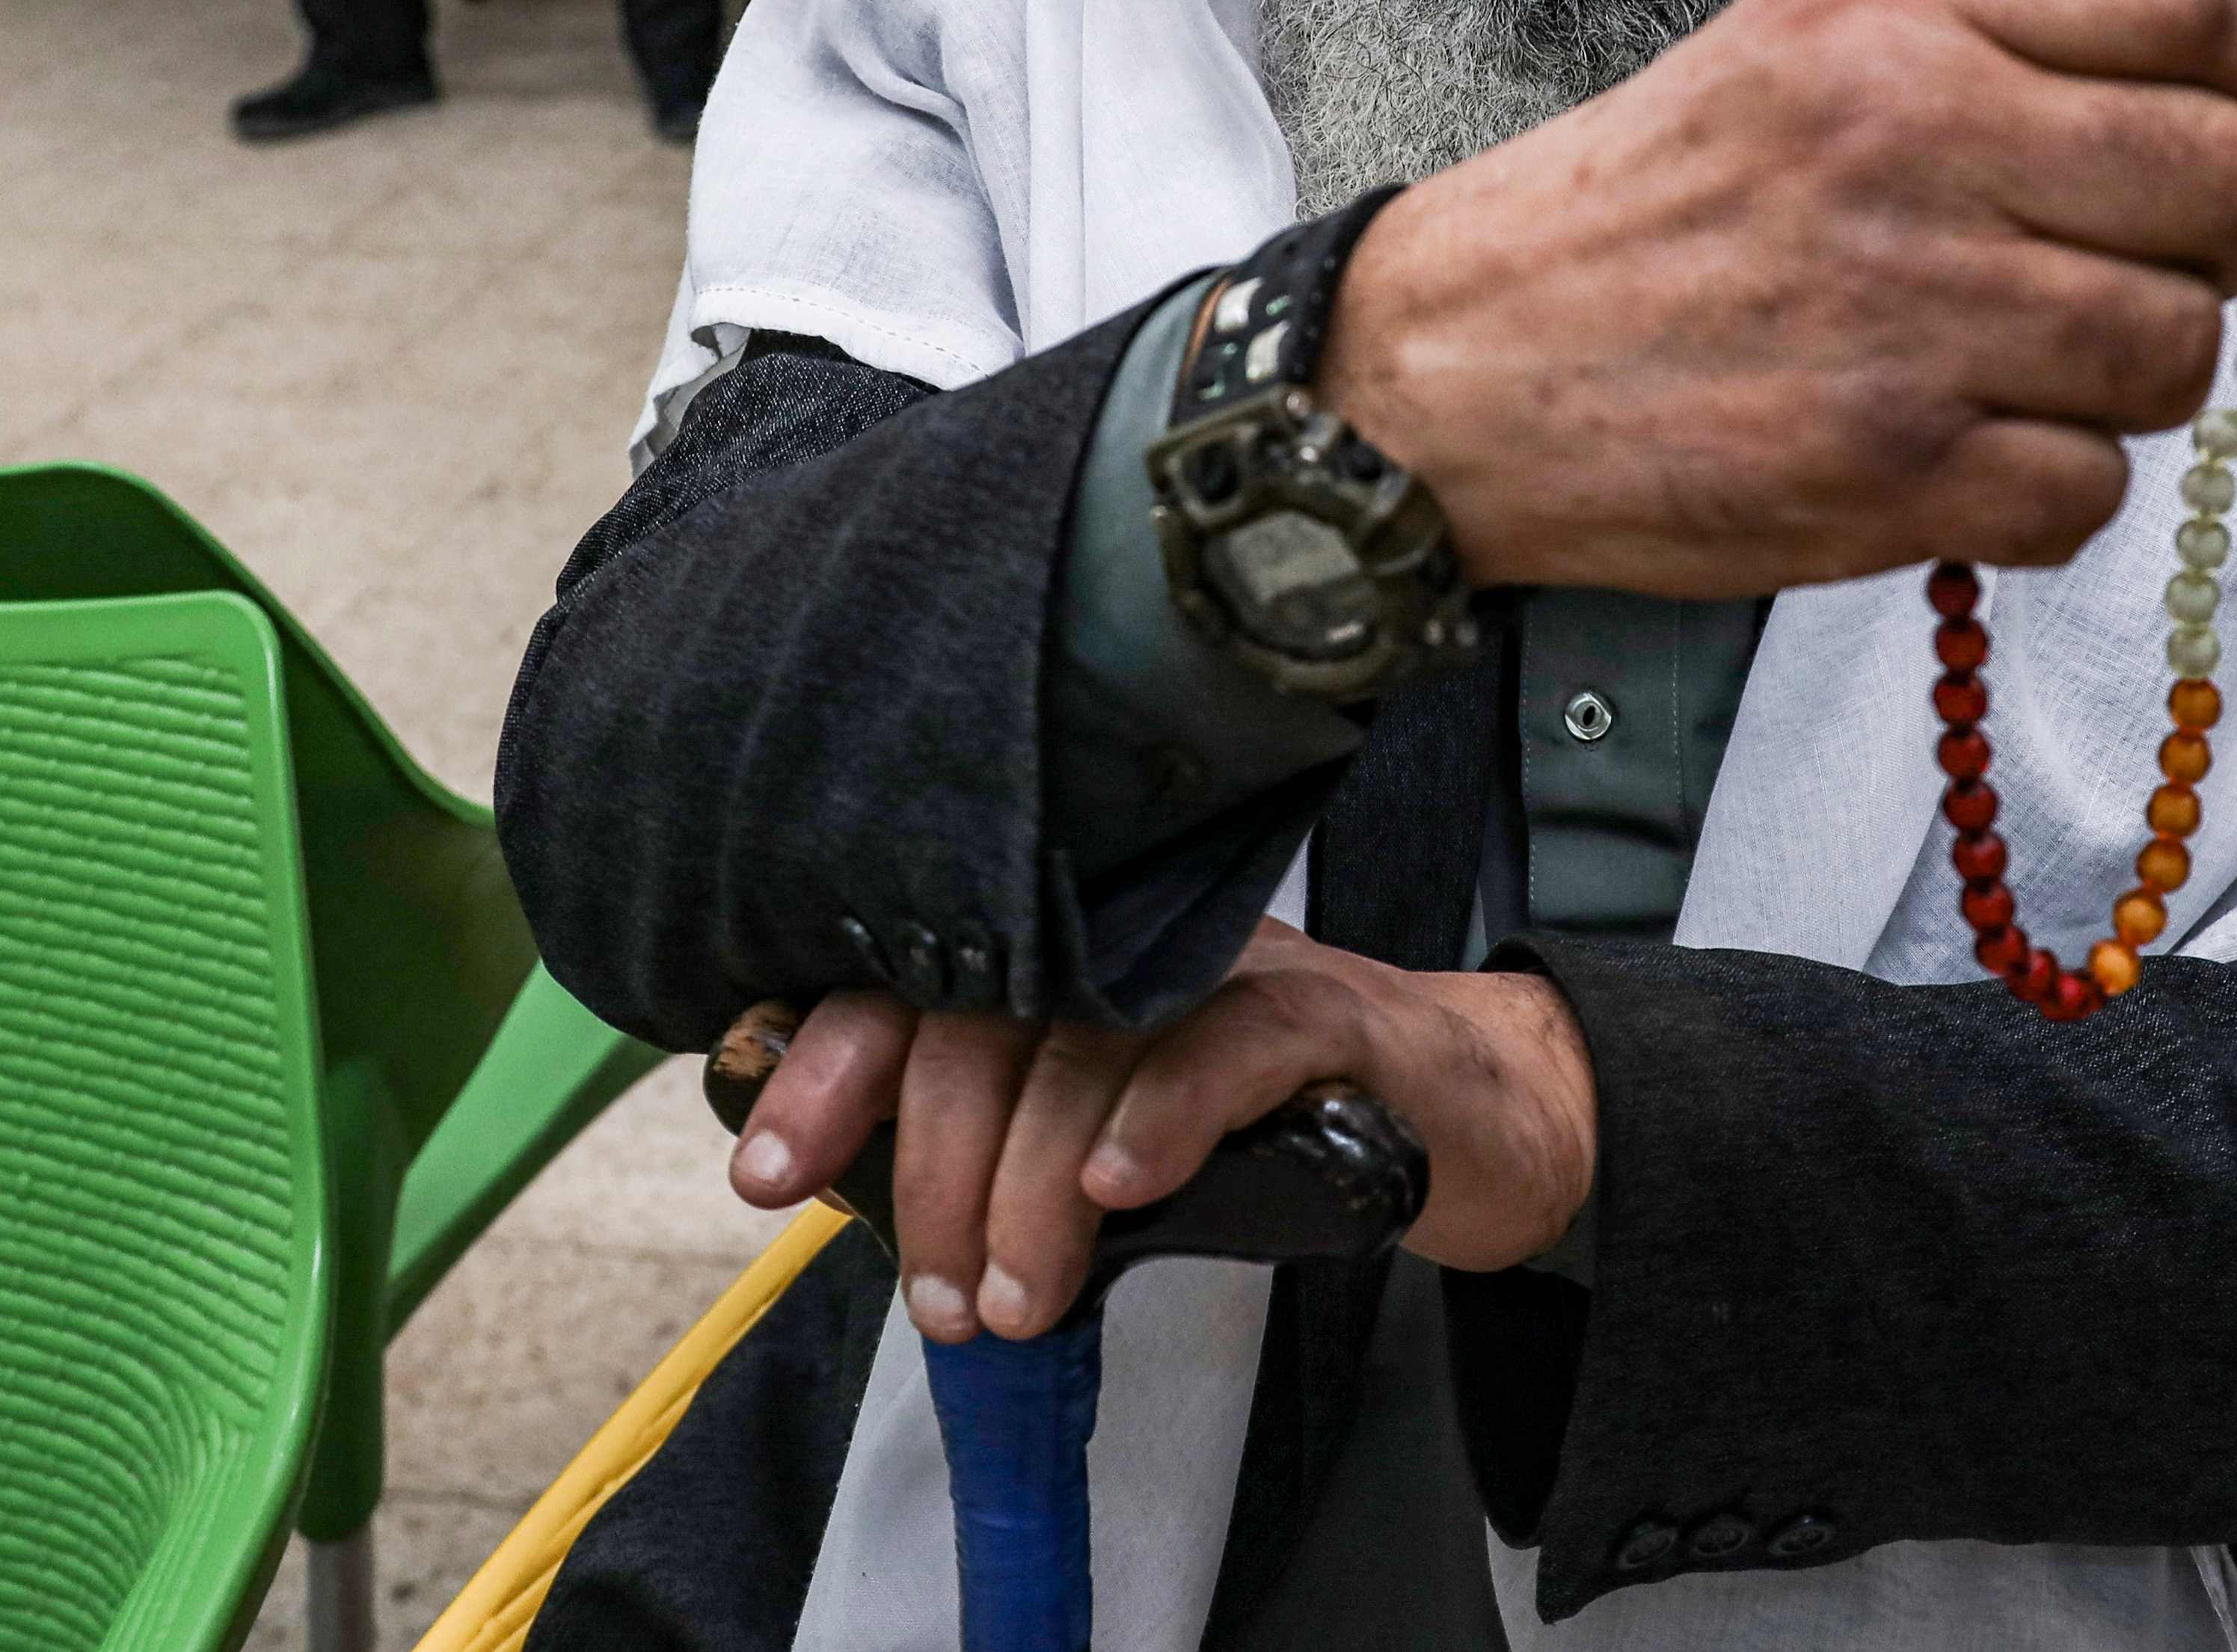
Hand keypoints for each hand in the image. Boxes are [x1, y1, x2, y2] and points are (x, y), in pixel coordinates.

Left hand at [725, 921, 1595, 1342]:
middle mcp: (1129, 934)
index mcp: (1062, 951)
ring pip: (1088, 1048)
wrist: (1465, 1112)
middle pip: (983, 1020)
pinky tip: (1119, 1192)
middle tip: (947, 1300)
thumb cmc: (1268, 1119)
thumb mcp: (1107, 1124)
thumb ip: (999, 1134)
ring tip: (1020, 1298)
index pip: (908, 975)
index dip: (827, 1066)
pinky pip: (1225, 1046)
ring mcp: (1227, 963)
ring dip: (1032, 1190)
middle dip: (940, 1176)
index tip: (771, 1173)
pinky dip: (1160, 1119)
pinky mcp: (1326, 1012)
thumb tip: (866, 1197)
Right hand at [1321, 0, 2236, 595]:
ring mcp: (1907, 313)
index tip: (2215, 121)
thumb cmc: (1657, 206)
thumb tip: (2206, 90)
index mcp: (1893, 11)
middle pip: (2224, 184)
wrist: (1459, 366)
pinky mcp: (1890, 470)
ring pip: (2177, 350)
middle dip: (2215, 242)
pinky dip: (2048, 490)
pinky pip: (2092, 494)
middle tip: (2143, 265)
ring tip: (2026, 365)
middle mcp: (1910, 138)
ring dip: (2131, 375)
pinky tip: (1963, 452)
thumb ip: (1996, 32)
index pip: (2187, 1)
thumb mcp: (1804, 35)